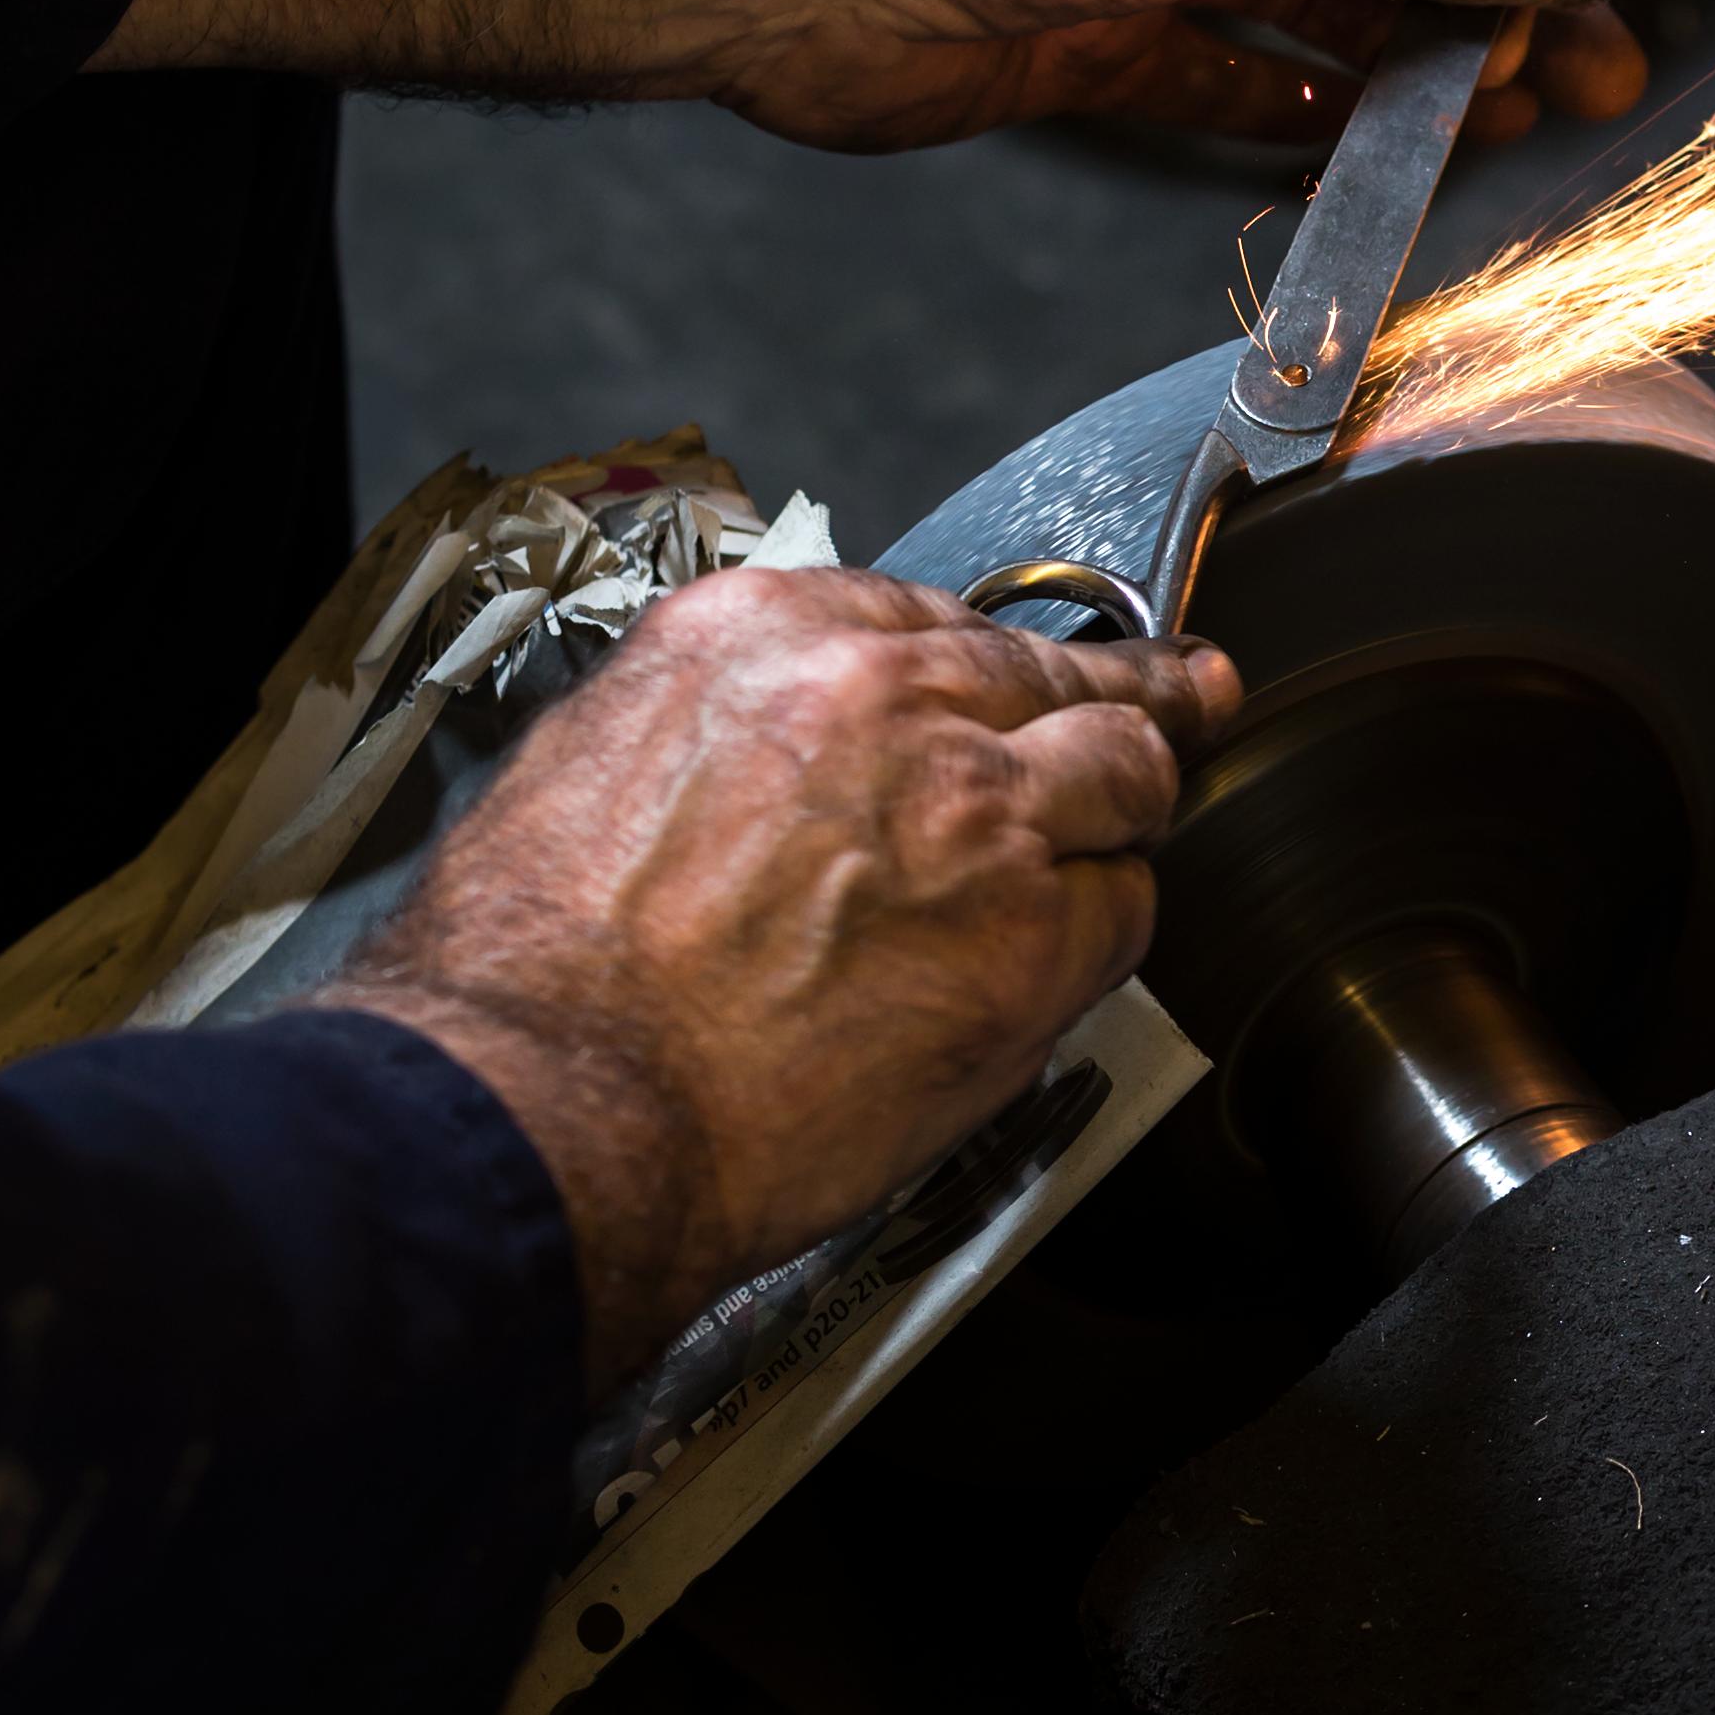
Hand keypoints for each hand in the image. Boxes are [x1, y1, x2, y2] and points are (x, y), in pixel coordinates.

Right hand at [337, 571, 1240, 1393]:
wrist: (548, 1096)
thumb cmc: (530, 970)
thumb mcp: (582, 769)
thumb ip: (706, 734)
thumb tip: (753, 760)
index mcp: (766, 634)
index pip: (932, 617)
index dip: (983, 666)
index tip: (1011, 677)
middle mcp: (888, 696)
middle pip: (1053, 676)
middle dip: (1119, 697)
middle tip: (1185, 694)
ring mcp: (978, 810)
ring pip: (1126, 775)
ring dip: (1124, 814)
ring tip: (1132, 838)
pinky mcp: (1032, 936)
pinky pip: (1122, 914)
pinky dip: (1098, 941)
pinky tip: (1054, 973)